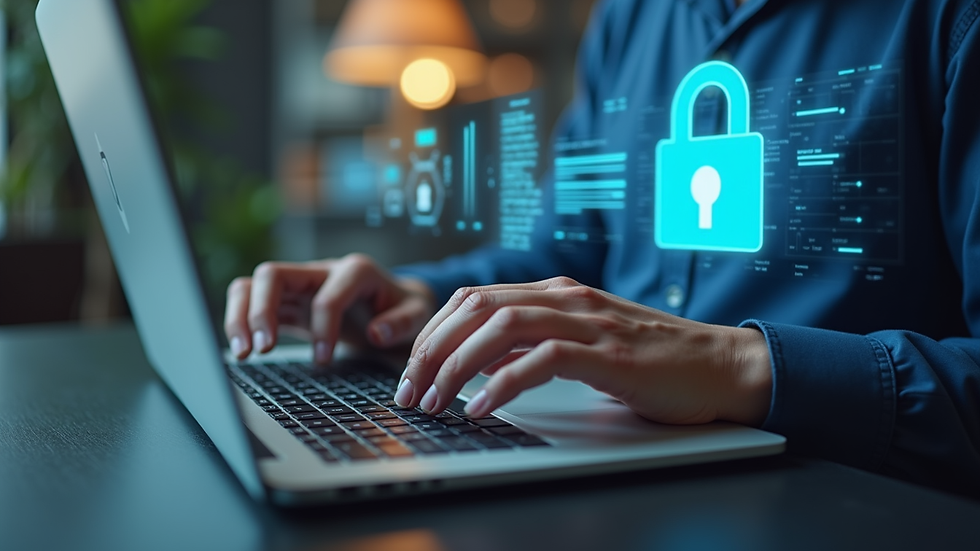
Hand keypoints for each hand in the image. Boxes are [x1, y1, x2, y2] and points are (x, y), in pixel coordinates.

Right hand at [224, 254, 435, 363]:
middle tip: (262, 349)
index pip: (326, 296)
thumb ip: (403, 322)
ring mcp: (300, 285)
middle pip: (272, 275)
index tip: (322, 360)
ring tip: (243, 352)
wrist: (397, 303)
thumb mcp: (418, 313)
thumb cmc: (406, 308)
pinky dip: (240, 322)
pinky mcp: (288, 303)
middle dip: (261, 311)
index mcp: (355, 271)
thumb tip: (376, 332)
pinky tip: (243, 350)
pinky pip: (251, 302)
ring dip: (240, 316)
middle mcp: (321, 271)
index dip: (321, 328)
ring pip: (252, 285)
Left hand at [395, 277, 771, 425]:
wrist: (719, 365)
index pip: (473, 298)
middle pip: (476, 307)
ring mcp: (589, 322)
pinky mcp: (610, 354)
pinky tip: (482, 407)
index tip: (412, 369)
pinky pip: (543, 360)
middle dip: (432, 348)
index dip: (433, 332)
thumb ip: (533, 343)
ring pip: (502, 326)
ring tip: (435, 400)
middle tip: (410, 389)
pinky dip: (504, 382)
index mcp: (555, 292)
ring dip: (457, 365)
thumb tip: (479, 363)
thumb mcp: (581, 344)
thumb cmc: (650, 360)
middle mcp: (566, 298)